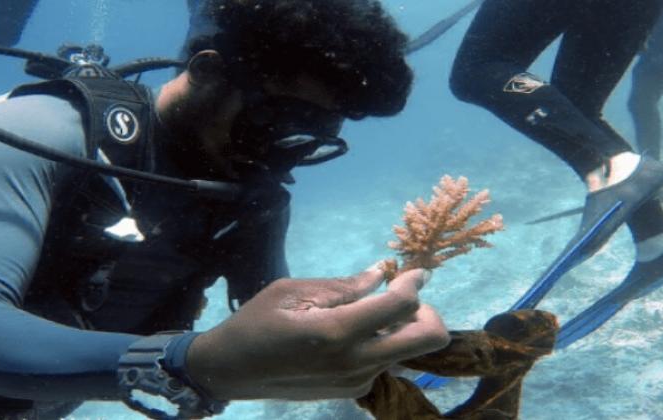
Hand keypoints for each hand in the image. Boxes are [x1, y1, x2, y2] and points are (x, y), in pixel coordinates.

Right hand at [186, 265, 449, 399]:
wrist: (232, 371)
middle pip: (429, 339)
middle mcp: (356, 362)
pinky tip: (352, 335)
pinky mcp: (353, 391)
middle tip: (401, 297)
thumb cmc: (256, 322)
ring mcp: (357, 381)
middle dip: (428, 311)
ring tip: (368, 314)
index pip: (401, 305)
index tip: (415, 272)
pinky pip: (386, 363)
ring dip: (403, 328)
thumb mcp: (293, 291)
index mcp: (337, 331)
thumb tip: (380, 274)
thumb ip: (342, 285)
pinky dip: (383, 345)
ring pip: (409, 351)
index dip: (415, 282)